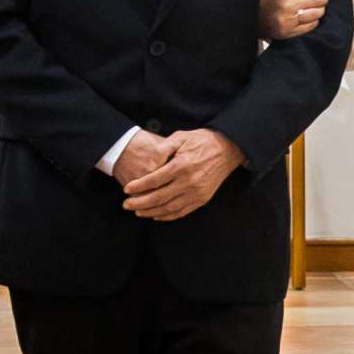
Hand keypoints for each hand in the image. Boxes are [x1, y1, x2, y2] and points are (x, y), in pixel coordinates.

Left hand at [122, 128, 245, 221]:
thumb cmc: (201, 141)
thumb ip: (163, 147)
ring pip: (168, 208)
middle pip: (158, 197)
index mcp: (181, 166)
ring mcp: (196, 193)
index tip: (127, 189)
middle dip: (139, 202)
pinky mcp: (202, 199)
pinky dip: (167, 216)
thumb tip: (149, 162)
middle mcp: (188, 182)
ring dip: (151, 212)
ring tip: (137, 212)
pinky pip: (181, 212)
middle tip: (126, 204)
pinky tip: (156, 215)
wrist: (227, 149)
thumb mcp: (181, 137)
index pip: (153, 180)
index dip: (138, 186)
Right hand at [259, 0, 328, 41]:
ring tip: (319, 9)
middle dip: (323, 0)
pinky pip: (310, 26)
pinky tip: (311, 18)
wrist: (255, 18)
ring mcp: (288, 20)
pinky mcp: (288, 32)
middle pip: (316, 1)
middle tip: (323, 0)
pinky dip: (314, 22)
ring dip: (320, 11)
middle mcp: (286, 5)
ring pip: (315, 14)